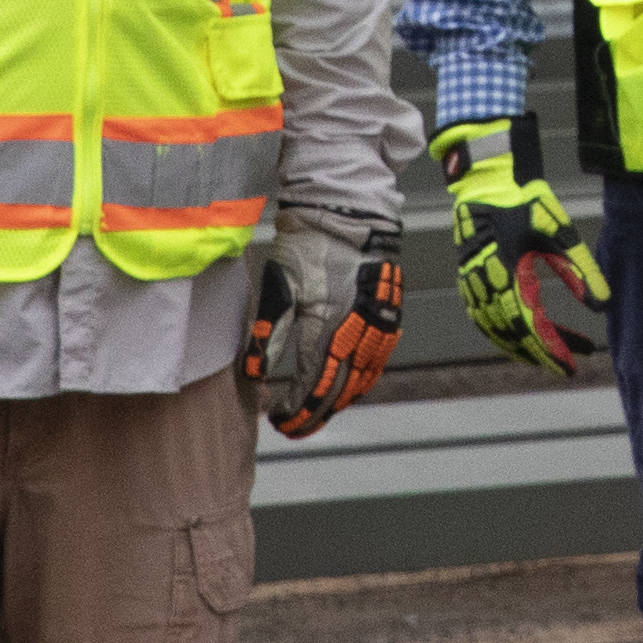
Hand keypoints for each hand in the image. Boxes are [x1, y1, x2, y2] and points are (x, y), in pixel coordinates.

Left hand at [253, 219, 403, 438]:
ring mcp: (378, 325)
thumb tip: (253, 374)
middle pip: (341, 391)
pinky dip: (362, 380)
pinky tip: (350, 385)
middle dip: (317, 414)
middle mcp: (358, 332)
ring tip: (319, 411)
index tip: (279, 420)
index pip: (314, 386)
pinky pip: (378, 361)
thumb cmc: (310, 248)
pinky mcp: (389, 316)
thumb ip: (268, 334)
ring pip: (362, 380)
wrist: (348, 216)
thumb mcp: (281, 289)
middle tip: (295, 427)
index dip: (297, 409)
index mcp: (329, 327)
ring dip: (340, 401)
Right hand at [436, 117, 606, 379]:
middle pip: (513, 334)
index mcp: (506, 273)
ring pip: (497, 330)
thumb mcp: (560, 233)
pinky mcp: (470, 278)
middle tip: (571, 363)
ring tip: (557, 350)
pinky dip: (506, 332)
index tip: (570, 367)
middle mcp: (485, 283)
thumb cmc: (526, 201)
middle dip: (542, 352)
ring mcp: (473, 283)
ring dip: (525, 345)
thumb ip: (580, 269)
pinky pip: (486, 318)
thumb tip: (603, 305)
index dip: (549, 351)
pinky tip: (529, 332)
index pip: (528, 327)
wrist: (489, 179)